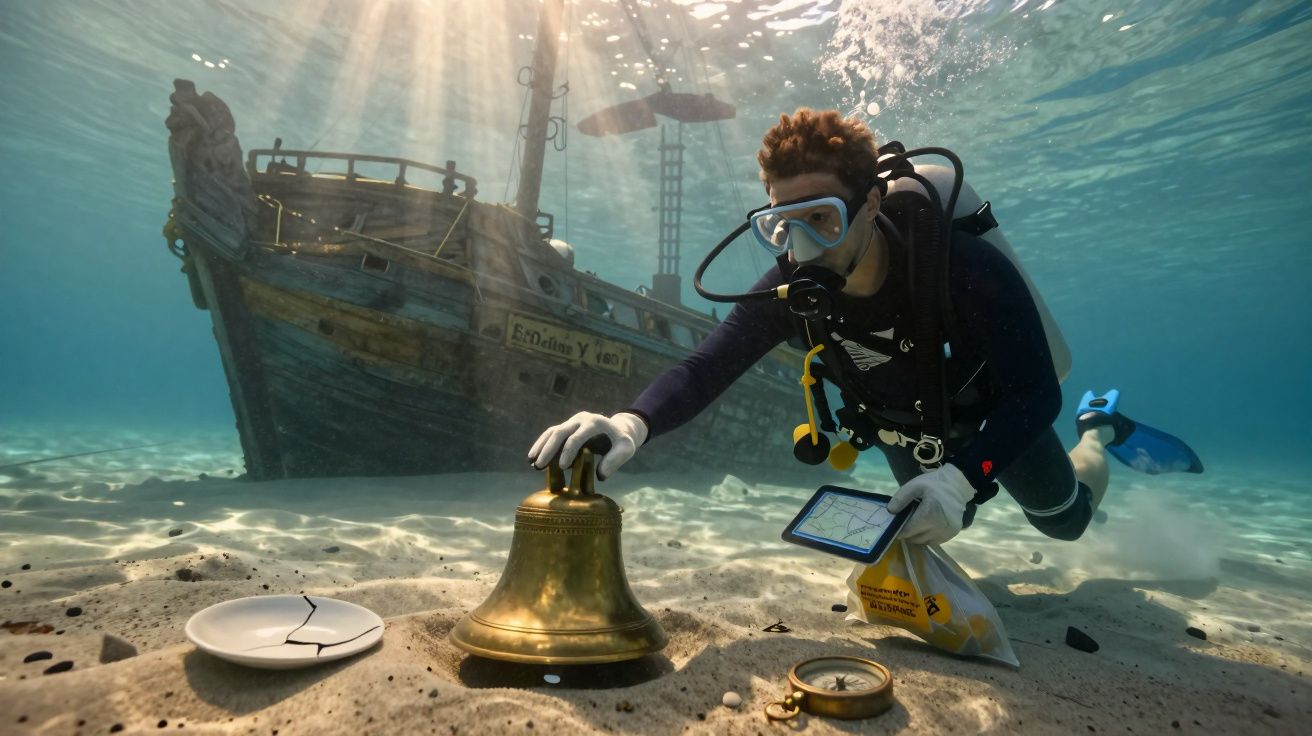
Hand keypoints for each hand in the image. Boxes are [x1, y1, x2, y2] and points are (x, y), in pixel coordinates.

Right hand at [527, 411, 648, 480]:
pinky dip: (541, 445)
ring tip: (532, 462)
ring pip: (552, 432)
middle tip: (539, 465)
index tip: (563, 467)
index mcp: (595, 422)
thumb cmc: (622, 441)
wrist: (618, 429)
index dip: (569, 451)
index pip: (578, 436)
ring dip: (541, 446)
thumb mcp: (626, 449)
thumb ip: (615, 460)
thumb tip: (600, 475)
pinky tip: (533, 458)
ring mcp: (572, 422)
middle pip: (560, 432)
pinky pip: (551, 434)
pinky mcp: (566, 427)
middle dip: (549, 449)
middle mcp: (581, 419)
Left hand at [886, 463, 976, 545]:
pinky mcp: (953, 533)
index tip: (896, 524)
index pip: (908, 531)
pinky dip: (929, 536)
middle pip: (916, 539)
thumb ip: (901, 498)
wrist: (958, 485)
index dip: (899, 529)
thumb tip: (890, 512)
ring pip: (925, 542)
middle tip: (906, 522)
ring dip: (919, 536)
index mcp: (929, 515)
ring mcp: (948, 532)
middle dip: (909, 533)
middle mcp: (940, 527)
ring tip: (917, 523)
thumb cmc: (934, 484)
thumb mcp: (915, 485)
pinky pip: (935, 540)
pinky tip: (927, 525)